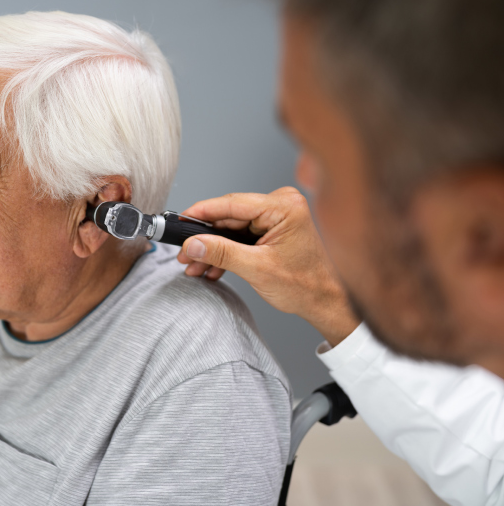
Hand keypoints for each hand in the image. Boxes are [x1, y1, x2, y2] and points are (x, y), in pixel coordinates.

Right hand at [177, 188, 359, 345]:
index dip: (201, 213)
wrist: (324, 301)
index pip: (232, 203)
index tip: (180, 221)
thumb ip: (221, 253)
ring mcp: (275, 216)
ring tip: (193, 266)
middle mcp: (280, 205)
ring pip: (231, 228)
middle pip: (229, 216)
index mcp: (283, 207)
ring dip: (212, 248)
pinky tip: (209, 267)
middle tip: (183, 252)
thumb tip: (192, 244)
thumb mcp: (257, 269)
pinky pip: (239, 235)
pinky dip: (225, 251)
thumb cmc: (306, 285)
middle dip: (204, 237)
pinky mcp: (271, 229)